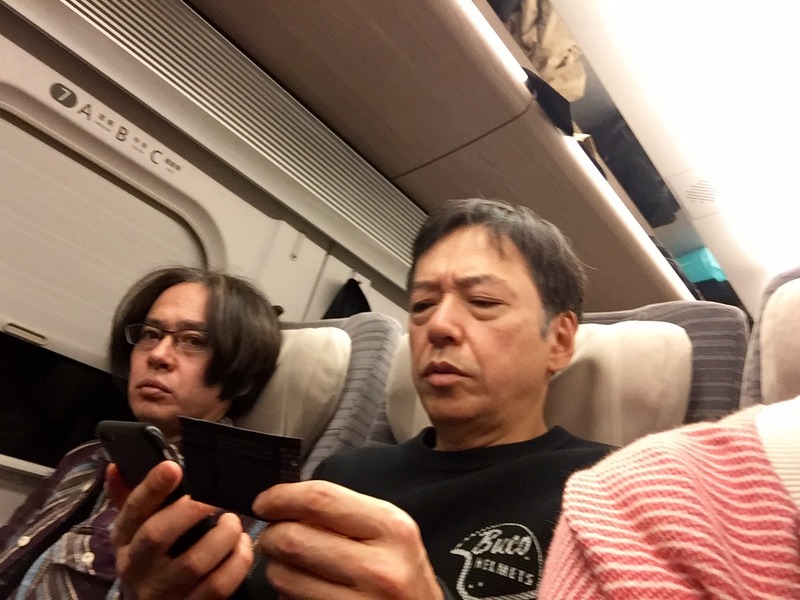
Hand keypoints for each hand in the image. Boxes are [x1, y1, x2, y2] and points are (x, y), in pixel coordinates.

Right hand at [108, 461, 252, 599]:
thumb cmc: (149, 554)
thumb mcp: (134, 528)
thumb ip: (127, 496)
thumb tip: (116, 465)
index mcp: (124, 538)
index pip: (132, 509)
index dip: (152, 487)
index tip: (174, 467)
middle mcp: (136, 566)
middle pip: (157, 534)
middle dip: (190, 510)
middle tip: (216, 498)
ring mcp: (161, 591)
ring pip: (193, 563)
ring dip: (221, 536)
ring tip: (233, 522)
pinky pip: (217, 587)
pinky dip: (237, 563)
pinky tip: (242, 546)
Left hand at [253, 480, 443, 599]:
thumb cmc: (401, 571)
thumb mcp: (390, 530)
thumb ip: (346, 511)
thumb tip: (288, 499)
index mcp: (391, 527)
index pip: (321, 499)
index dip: (282, 497)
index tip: (265, 501)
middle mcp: (379, 566)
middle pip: (294, 537)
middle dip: (272, 534)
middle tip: (273, 535)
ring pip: (285, 576)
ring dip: (275, 566)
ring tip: (289, 563)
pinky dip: (287, 592)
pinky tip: (302, 587)